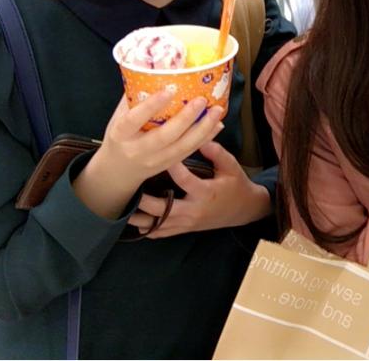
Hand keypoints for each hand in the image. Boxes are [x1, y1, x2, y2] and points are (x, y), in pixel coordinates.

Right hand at [74, 92, 223, 218]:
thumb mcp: (119, 117)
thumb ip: (134, 97)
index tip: (169, 90)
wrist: (118, 170)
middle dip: (186, 118)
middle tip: (202, 100)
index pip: (134, 119)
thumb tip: (152, 69)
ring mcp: (155, 160)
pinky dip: (206, 137)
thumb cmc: (120, 136)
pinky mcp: (169, 164)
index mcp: (120, 134)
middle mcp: (138, 149)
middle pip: (165, 135)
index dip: (151, 105)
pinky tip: (217, 124)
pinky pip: (190, 151)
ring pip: (183, 146)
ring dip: (203, 128)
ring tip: (216, 110)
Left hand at [129, 141, 270, 237]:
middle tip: (130, 184)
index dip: (170, 166)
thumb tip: (199, 136)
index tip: (157, 153)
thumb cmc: (236, 185)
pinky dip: (145, 228)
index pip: (183, 179)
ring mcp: (186, 223)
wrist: (244, 210)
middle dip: (143, 199)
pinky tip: (134, 218)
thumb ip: (215, 152)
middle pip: (162, 208)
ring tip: (125, 203)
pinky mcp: (183, 229)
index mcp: (205, 192)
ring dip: (139, 216)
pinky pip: (159, 233)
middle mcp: (193, 210)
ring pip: (156, 224)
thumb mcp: (231, 166)